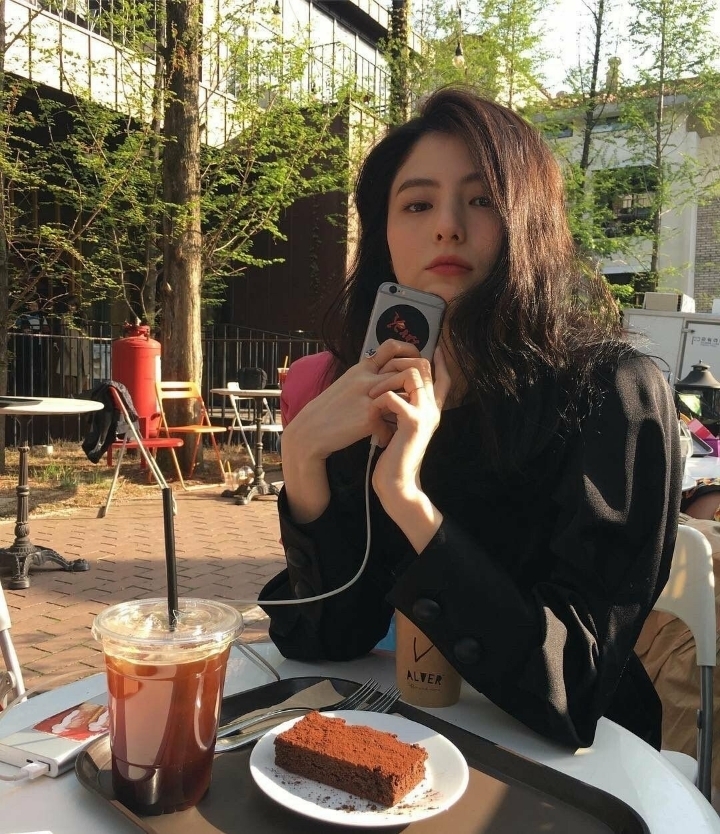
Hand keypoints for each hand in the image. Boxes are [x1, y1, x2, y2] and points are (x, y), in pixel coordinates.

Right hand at [281, 339, 420, 463]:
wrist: (310, 430)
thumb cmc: (328, 409)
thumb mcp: (346, 383)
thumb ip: (366, 377)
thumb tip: (387, 376)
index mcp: (361, 368)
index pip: (391, 347)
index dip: (409, 350)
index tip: (417, 361)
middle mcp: (367, 378)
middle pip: (405, 369)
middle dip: (417, 383)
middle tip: (419, 396)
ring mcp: (369, 397)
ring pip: (403, 395)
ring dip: (408, 409)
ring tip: (404, 420)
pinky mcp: (369, 417)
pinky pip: (390, 425)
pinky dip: (387, 435)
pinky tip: (383, 440)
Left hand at [367, 345, 451, 511]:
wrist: (396, 482)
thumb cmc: (394, 456)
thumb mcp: (401, 428)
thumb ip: (403, 409)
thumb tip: (392, 391)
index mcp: (430, 410)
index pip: (443, 379)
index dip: (440, 363)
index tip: (436, 349)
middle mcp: (432, 410)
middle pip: (425, 369)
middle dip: (401, 364)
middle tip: (381, 373)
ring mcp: (424, 415)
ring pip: (412, 375)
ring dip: (388, 380)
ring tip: (373, 395)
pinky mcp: (412, 423)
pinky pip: (393, 397)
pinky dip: (379, 399)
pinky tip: (372, 411)